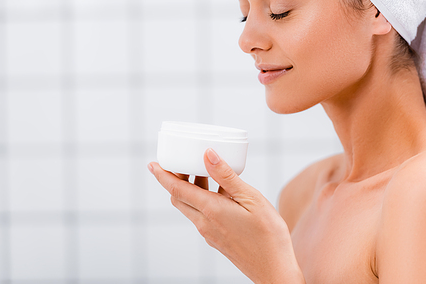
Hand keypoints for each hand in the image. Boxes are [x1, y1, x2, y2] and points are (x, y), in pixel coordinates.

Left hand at [148, 149, 304, 283]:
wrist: (274, 270)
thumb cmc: (268, 235)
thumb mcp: (251, 198)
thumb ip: (227, 176)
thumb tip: (207, 155)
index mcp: (211, 210)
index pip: (177, 189)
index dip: (162, 175)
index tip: (152, 164)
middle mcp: (204, 223)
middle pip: (179, 198)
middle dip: (175, 180)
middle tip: (183, 163)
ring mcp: (209, 233)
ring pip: (190, 207)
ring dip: (191, 189)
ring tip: (204, 173)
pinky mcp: (216, 239)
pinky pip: (202, 216)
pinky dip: (203, 201)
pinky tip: (221, 194)